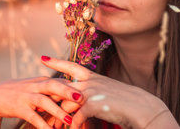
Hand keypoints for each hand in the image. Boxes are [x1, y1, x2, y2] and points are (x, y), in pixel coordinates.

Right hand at [0, 75, 82, 128]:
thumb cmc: (22, 92)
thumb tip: (73, 92)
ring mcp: (27, 96)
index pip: (61, 81)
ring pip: (44, 102)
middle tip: (82, 99)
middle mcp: (35, 86)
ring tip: (69, 120)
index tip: (88, 92)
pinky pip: (32, 117)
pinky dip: (41, 125)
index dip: (74, 86)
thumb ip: (53, 90)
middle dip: (68, 92)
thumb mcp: (37, 87)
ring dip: (57, 111)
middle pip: (53, 85)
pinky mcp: (19, 108)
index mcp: (42, 80)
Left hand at [41, 56, 175, 128]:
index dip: (56, 62)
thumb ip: (92, 94)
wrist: (141, 107)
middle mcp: (90, 82)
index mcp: (94, 77)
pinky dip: (72, 126)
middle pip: (62, 88)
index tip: (43, 58)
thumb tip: (81, 100)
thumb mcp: (107, 93)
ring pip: (65, 104)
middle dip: (49, 98)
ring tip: (52, 128)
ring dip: (58, 119)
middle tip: (38, 107)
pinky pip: (75, 118)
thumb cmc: (126, 102)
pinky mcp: (93, 105)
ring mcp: (91, 92)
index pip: (71, 66)